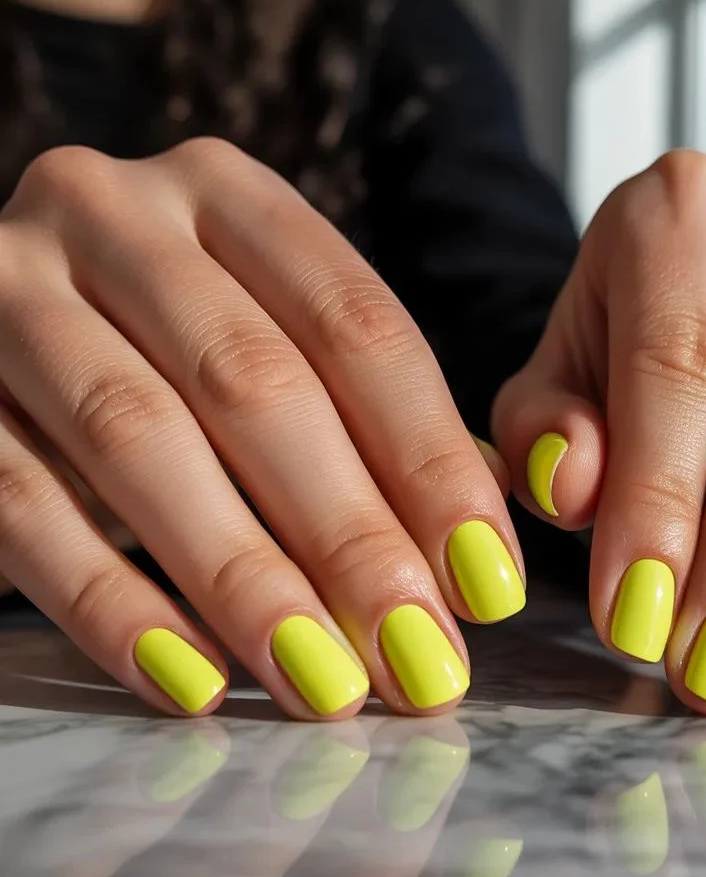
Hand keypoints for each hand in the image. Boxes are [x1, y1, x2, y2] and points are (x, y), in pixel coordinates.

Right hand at [0, 139, 523, 718]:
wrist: (0, 325)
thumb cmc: (167, 345)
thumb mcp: (270, 340)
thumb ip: (371, 417)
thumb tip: (479, 548)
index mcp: (229, 194)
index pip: (360, 327)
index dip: (431, 460)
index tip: (486, 581)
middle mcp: (116, 212)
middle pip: (258, 383)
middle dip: (350, 534)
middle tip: (418, 654)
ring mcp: (8, 284)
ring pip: (139, 439)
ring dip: (243, 578)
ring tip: (324, 682)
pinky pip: (18, 500)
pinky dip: (108, 601)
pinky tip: (192, 677)